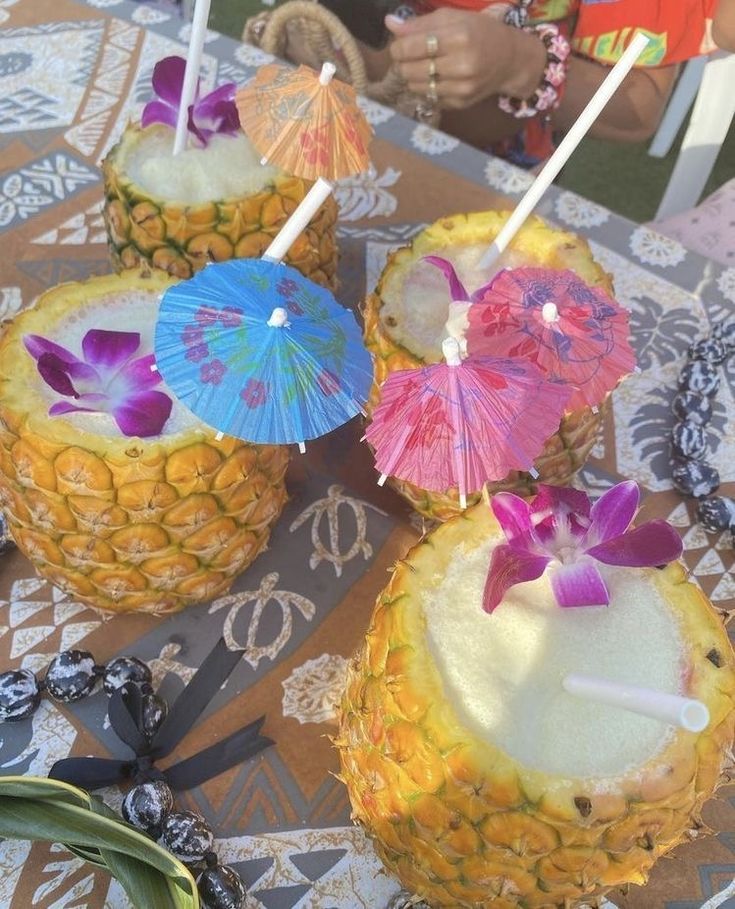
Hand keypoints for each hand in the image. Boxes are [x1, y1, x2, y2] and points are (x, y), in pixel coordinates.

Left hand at [386, 8, 545, 108]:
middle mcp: (461, 65)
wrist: (509, 60)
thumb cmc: (479, 32)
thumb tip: (390, 24)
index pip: (411, 47)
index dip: (398, 47)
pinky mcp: (460, 103)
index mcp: (458, 37)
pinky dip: (427, 88)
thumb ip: (420, 23)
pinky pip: (429, 97)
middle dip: (403, 63)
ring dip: (413, 77)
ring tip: (424, 66)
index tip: (399, 46)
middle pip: (409, 70)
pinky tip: (438, 78)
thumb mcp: (453, 18)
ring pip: (416, 87)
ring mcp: (461, 88)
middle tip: (410, 57)